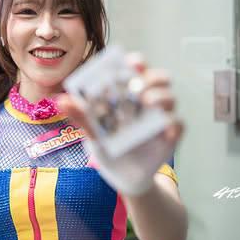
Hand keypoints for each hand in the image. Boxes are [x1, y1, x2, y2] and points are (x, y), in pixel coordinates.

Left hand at [58, 53, 183, 194]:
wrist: (121, 177)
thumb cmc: (109, 147)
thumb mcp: (93, 132)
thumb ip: (81, 116)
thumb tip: (62, 100)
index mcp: (130, 94)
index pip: (137, 70)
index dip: (136, 62)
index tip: (130, 62)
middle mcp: (148, 101)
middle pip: (159, 79)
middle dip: (151, 77)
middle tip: (138, 85)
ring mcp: (161, 117)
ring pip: (170, 98)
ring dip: (161, 96)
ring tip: (148, 102)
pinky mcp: (170, 135)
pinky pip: (178, 125)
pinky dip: (172, 125)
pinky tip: (164, 131)